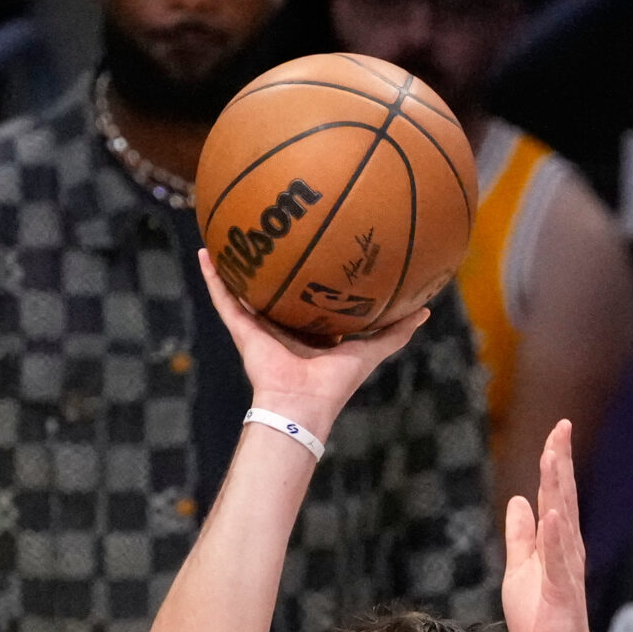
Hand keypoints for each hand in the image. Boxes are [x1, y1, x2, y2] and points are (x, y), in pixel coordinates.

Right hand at [197, 251, 428, 433]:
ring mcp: (260, 328)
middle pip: (276, 290)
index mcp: (311, 333)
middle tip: (273, 228)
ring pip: (245, 290)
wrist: (303, 403)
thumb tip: (426, 310)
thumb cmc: (337, 383)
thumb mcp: (372, 350)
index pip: (309, 298)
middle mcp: (284, 328)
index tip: (317, 247)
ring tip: (231, 232)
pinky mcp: (242, 330)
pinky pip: (224, 299)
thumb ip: (395, 332)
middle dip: (273, 264)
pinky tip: (206, 251)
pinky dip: (213, 278)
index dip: (312, 276)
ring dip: (236, 264)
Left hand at [501, 419, 598, 631]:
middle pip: (563, 499)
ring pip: (562, 522)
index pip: (555, 496)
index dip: (554, 464)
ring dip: (559, 489)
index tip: (557, 431)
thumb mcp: (520, 570)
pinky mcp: (561, 594)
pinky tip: (552, 514)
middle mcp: (566, 552)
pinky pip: (557, 562)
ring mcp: (566, 572)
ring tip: (554, 457)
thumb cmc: (541, 621)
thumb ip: (521, 536)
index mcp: (556, 545)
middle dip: (560, 463)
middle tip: (562, 427)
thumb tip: (517, 501)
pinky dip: (555, 536)